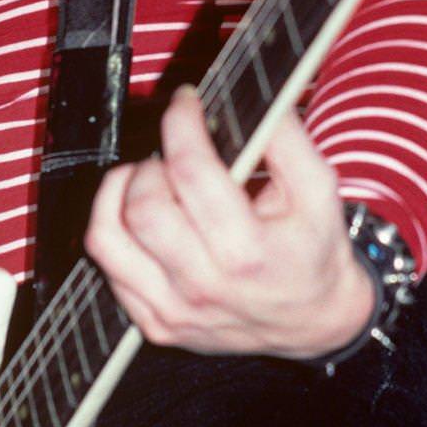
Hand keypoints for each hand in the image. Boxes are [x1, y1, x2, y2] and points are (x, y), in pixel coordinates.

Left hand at [84, 86, 377, 359]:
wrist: (313, 321)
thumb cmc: (312, 254)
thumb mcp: (319, 192)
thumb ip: (288, 141)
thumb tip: (254, 103)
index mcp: (248, 253)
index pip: (191, 173)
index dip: (181, 124)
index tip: (186, 104)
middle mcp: (205, 287)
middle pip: (142, 207)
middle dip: (152, 165)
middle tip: (173, 158)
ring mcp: (174, 310)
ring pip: (107, 238)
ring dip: (120, 194)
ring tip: (149, 183)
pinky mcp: (155, 323)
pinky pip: (107, 267)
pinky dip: (116, 230)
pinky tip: (144, 220)